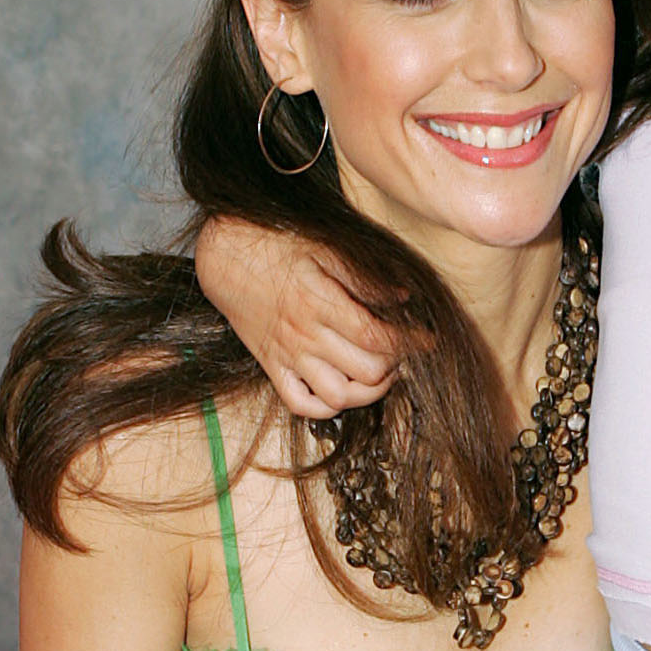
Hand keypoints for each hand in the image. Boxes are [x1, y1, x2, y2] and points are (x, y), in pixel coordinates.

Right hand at [194, 217, 400, 420]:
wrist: (224, 256)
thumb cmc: (276, 244)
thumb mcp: (325, 247)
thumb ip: (365, 276)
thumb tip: (404, 298)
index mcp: (320, 303)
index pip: (376, 338)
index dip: (409, 343)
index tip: (426, 339)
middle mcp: (304, 335)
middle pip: (366, 370)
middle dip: (395, 365)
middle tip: (403, 352)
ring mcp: (287, 355)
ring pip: (339, 397)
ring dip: (368, 392)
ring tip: (380, 374)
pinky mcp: (272, 366)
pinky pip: (300, 405)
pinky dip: (326, 406)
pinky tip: (343, 388)